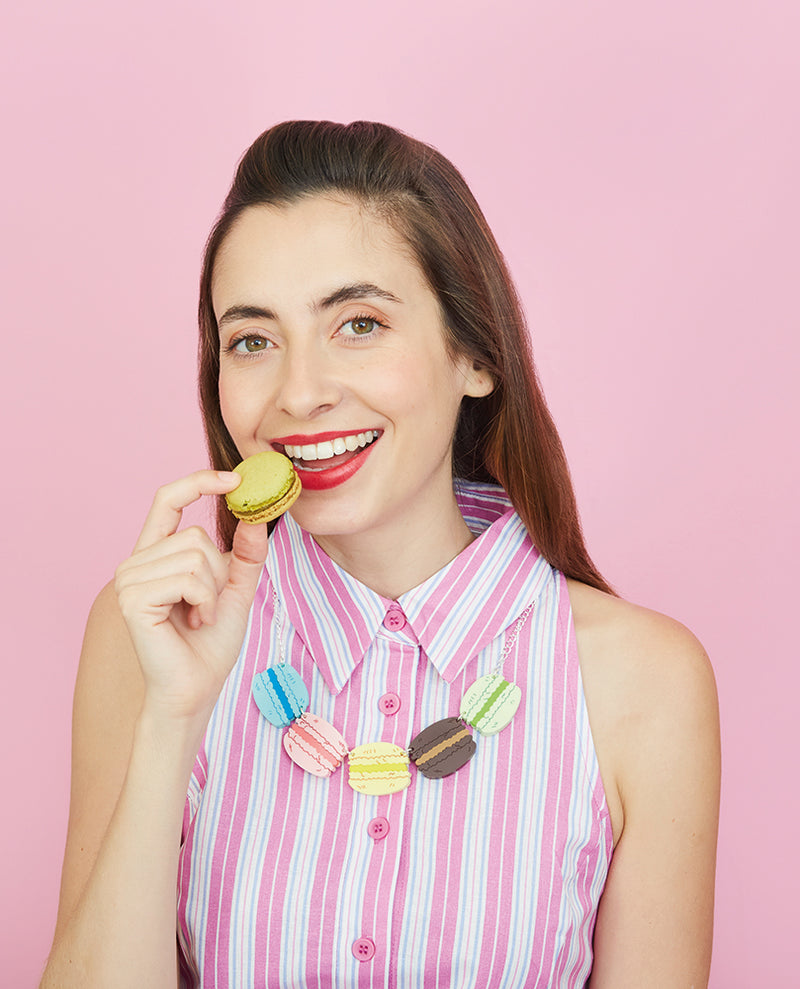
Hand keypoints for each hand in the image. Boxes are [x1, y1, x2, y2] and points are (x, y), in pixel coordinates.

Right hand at [114, 470, 267, 723]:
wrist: (196, 688)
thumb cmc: (211, 643)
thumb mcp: (236, 589)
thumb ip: (246, 554)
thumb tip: (257, 516)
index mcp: (156, 554)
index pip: (168, 500)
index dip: (199, 482)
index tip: (236, 479)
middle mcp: (136, 562)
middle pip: (194, 534)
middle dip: (217, 571)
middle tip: (209, 605)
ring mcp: (129, 579)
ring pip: (194, 553)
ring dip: (211, 590)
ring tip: (200, 616)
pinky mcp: (133, 598)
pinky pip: (187, 577)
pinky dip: (204, 600)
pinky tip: (193, 622)